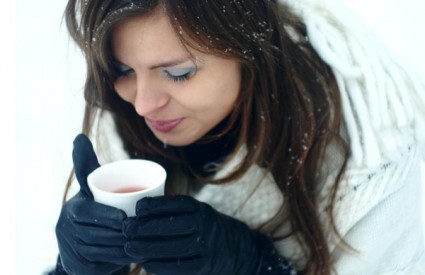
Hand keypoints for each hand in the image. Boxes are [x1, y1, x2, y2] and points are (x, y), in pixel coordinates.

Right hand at [55, 134, 131, 274]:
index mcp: (72, 208)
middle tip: (142, 230)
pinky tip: (133, 257)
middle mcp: (67, 230)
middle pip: (97, 233)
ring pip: (101, 250)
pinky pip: (100, 265)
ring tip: (142, 241)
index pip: (87, 213)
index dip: (107, 217)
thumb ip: (87, 165)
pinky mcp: (78, 266)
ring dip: (123, 247)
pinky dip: (118, 261)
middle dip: (121, 233)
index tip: (125, 218)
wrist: (84, 243)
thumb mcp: (91, 188)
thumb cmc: (94, 209)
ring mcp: (71, 249)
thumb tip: (78, 136)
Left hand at [123, 196, 295, 274]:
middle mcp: (205, 225)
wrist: (239, 250)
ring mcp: (207, 246)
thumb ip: (176, 212)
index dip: (156, 205)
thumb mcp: (198, 213)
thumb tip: (139, 210)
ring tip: (130, 248)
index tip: (137, 207)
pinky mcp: (205, 265)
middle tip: (127, 229)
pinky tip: (147, 264)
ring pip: (175, 246)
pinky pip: (182, 266)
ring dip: (149, 247)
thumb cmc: (207, 229)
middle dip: (146, 227)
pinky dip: (163, 266)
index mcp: (201, 209)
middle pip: (174, 225)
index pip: (177, 204)